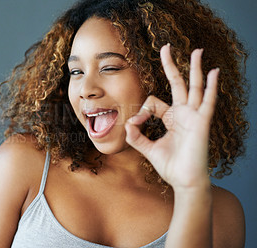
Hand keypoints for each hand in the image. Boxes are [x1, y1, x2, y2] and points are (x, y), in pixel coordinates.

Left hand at [125, 43, 218, 189]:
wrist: (184, 181)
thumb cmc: (170, 166)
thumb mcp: (148, 149)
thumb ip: (136, 137)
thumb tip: (127, 124)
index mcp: (171, 118)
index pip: (154, 102)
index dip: (141, 111)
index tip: (135, 125)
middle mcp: (183, 113)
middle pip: (177, 83)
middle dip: (171, 65)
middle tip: (166, 47)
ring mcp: (194, 116)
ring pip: (195, 86)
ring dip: (195, 68)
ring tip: (197, 51)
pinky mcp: (202, 122)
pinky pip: (208, 101)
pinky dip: (212, 86)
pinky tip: (213, 72)